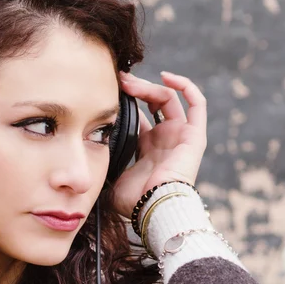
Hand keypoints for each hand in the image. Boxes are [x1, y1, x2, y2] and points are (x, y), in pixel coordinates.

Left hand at [112, 71, 207, 217]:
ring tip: (129, 81)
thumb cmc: (135, 201)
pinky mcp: (194, 135)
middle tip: (118, 81)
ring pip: (168, 100)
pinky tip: (166, 76)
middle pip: (153, 105)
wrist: (155, 207)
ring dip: (148, 86)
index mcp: (147, 152)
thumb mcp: (112, 180)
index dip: (125, 104)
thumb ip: (104, 166)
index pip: (138, 120)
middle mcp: (165, 142)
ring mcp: (181, 137)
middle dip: (136, 90)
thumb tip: (87, 157)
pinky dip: (185, 86)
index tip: (109, 93)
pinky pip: (197, 104)